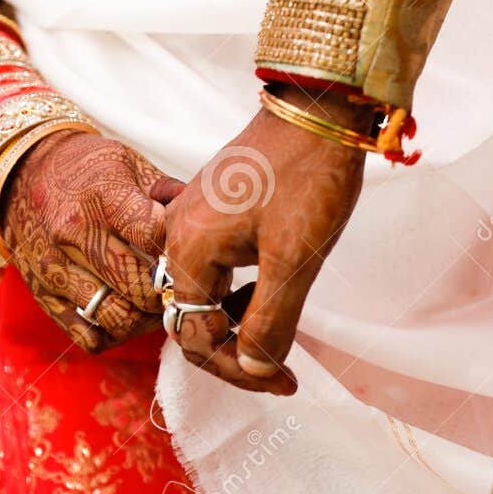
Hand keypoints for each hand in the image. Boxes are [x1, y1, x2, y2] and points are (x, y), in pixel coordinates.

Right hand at [0, 130, 184, 351]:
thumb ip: (169, 195)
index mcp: (101, 196)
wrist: (22, 173)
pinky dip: (114, 334)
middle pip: (139, 286)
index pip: (154, 237)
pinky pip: (88, 337)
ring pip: (117, 318)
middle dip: (169, 292)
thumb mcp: (128, 163)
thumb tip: (209, 222)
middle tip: (181, 287)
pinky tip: (126, 313)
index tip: (190, 251)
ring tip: (156, 304)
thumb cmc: (87, 168)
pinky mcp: (44, 296)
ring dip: (146, 319)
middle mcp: (73, 234)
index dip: (180, 250)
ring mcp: (55, 269)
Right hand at [161, 98, 366, 393]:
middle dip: (236, 353)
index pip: (197, 338)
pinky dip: (236, 293)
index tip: (283, 383)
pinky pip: (209, 268)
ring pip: (202, 295)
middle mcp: (175, 237)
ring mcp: (189, 220)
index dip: (240, 371)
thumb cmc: (306, 177)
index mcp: (185, 252)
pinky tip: (264, 296)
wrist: (318, 110)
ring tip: (276, 339)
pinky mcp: (208, 209)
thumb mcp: (293, 261)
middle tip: (280, 372)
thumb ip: (270, 325)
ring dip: (236, 325)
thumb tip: (256, 370)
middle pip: (192, 320)